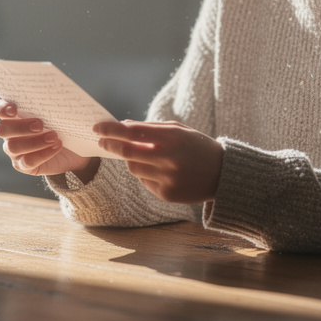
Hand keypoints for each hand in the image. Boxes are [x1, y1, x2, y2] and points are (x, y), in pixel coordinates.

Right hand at [0, 99, 97, 178]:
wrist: (74, 148)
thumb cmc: (62, 123)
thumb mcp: (57, 111)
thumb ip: (49, 102)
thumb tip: (55, 94)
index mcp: (11, 114)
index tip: (14, 109)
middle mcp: (9, 132)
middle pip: (1, 129)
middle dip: (20, 126)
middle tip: (41, 124)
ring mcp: (14, 150)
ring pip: (13, 147)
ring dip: (34, 141)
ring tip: (54, 136)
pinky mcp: (23, 165)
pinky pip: (27, 162)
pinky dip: (43, 154)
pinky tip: (56, 146)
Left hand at [94, 120, 222, 203]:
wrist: (223, 175)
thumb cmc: (197, 147)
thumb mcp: (179, 130)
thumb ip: (150, 127)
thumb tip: (123, 126)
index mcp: (172, 137)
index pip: (132, 132)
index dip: (111, 130)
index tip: (98, 128)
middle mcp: (169, 158)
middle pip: (127, 152)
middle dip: (110, 145)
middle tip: (101, 141)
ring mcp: (167, 178)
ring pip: (133, 168)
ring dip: (132, 160)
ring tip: (148, 156)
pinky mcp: (166, 194)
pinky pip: (144, 181)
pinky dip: (146, 174)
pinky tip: (162, 172)